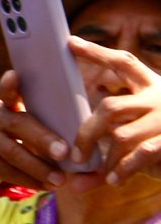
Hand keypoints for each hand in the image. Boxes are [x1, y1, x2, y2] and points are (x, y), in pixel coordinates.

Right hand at [0, 71, 68, 190]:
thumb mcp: (20, 131)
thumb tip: (85, 141)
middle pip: (19, 125)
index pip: (9, 93)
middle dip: (42, 138)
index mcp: (10, 108)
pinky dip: (30, 181)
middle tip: (63, 151)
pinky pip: (8, 172)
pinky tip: (47, 187)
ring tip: (61, 180)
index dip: (9, 85)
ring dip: (39, 167)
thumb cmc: (9, 145)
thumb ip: (44, 128)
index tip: (13, 75)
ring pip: (14, 152)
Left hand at [67, 36, 160, 184]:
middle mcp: (159, 96)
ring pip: (120, 136)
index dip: (97, 53)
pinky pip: (139, 155)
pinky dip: (121, 170)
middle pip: (109, 107)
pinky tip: (113, 180)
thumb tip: (77, 157)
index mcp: (151, 86)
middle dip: (86, 133)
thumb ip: (108, 138)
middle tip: (76, 155)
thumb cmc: (160, 142)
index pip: (123, 62)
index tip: (70, 43)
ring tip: (101, 173)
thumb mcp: (136, 133)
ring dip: (104, 159)